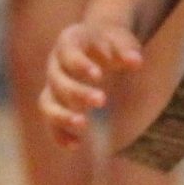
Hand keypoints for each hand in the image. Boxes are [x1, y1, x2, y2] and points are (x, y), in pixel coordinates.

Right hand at [42, 19, 143, 146]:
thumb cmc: (110, 42)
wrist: (98, 43)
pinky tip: (74, 145)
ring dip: (62, 115)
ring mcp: (53, 84)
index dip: (80, 65)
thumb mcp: (121, 39)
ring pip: (47, 102)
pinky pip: (51, 120)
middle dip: (77, 92)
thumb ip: (127, 49)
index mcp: (69, 42)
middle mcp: (55, 64)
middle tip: (102, 100)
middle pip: (58, 80)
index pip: (68, 53)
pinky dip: (59, 133)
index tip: (99, 75)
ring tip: (83, 125)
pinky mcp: (56, 102)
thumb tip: (136, 62)